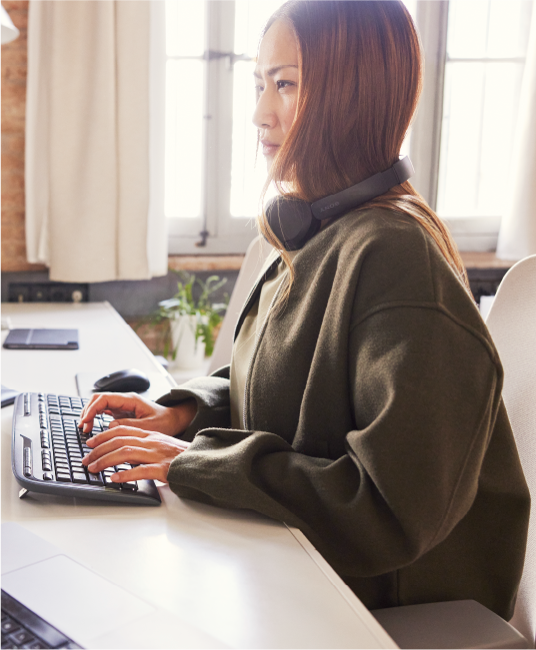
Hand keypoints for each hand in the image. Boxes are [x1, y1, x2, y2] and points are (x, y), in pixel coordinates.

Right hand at [78, 392, 196, 436]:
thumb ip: (130, 426)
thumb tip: (110, 426)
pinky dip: (95, 417)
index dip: (92, 409)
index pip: (104, 398)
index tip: (85, 421)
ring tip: (85, 428)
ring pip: (99, 404)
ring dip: (90, 414)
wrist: (172, 420)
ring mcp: (122, 405)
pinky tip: (92, 427)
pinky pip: (104, 411)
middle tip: (83, 426)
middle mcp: (124, 400)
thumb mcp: (148, 426)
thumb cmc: (164, 422)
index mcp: (130, 399)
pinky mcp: (122, 412)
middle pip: (98, 399)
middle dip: (87, 411)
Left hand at [82, 425, 189, 482]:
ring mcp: (157, 455)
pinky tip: (114, 479)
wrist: (199, 461)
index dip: (103, 435)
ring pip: (126, 453)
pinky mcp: (163, 469)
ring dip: (106, 461)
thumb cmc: (179, 456)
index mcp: (150, 435)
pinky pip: (141, 471)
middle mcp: (152, 442)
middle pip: (120, 441)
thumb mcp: (159, 444)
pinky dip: (125, 474)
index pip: (122, 430)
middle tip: (86, 460)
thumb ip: (142, 444)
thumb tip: (119, 450)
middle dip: (99, 450)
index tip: (90, 443)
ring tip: (94, 469)